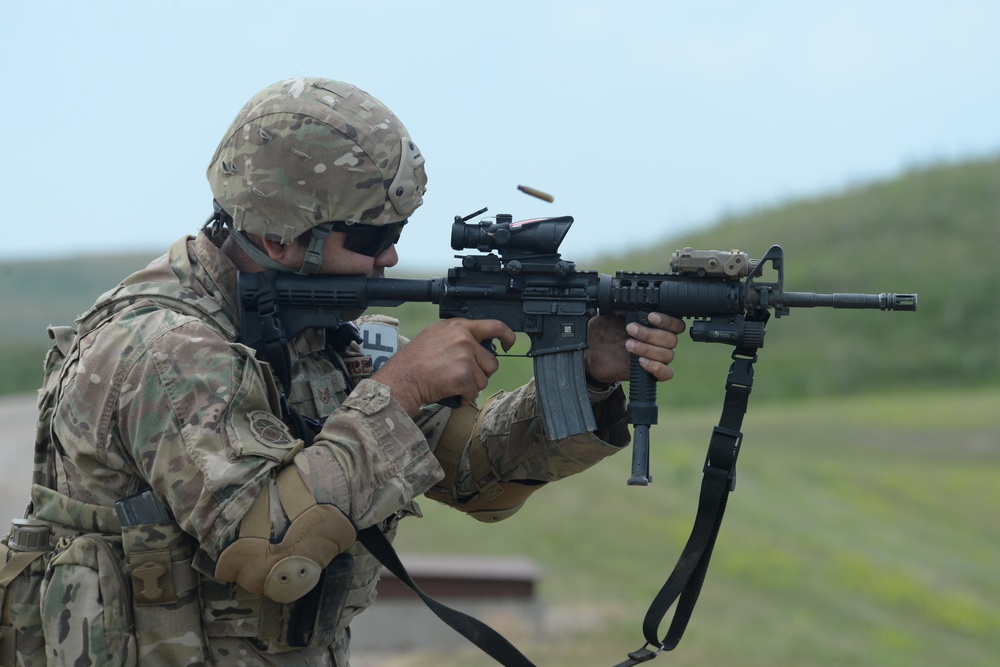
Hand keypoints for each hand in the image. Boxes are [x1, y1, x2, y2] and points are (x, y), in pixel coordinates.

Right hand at [372, 318, 516, 414]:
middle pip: (491, 362)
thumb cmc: (415, 360)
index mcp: (458, 326)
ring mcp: (464, 357)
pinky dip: (464, 397)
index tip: (509, 344)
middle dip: (480, 373)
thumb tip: (478, 344)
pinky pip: (474, 392)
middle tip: (461, 375)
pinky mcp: (463, 376)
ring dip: (471, 386)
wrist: (403, 378)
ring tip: (451, 382)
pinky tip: (451, 392)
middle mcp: (464, 339)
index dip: (507, 336)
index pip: (494, 326)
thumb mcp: (436, 334)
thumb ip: (458, 335)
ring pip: (484, 379)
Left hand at [584, 312, 685, 384]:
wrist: (592, 353)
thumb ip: (619, 306)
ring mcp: (656, 357)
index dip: (667, 320)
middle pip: (671, 339)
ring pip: (667, 355)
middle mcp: (659, 341)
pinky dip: (656, 367)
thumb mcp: (609, 315)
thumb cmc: (603, 332)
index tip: (650, 317)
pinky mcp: (650, 372)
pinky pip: (666, 373)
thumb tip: (623, 295)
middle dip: (650, 334)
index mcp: (655, 325)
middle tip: (630, 329)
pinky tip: (641, 362)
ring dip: (648, 349)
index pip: (676, 324)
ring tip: (628, 345)